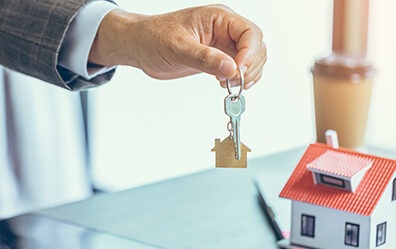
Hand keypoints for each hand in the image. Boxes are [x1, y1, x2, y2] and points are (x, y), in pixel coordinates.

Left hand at [89, 5, 265, 88]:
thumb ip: (206, 59)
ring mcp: (223, 43)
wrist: (140, 45)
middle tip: (235, 82)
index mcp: (218, 18)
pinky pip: (240, 67)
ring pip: (252, 58)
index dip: (250, 54)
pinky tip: (225, 83)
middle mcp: (225, 29)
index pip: (249, 33)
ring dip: (247, 74)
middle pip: (256, 46)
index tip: (239, 72)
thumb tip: (231, 69)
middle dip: (250, 66)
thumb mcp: (178, 48)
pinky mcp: (219, 57)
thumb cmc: (153, 38)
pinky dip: (240, 78)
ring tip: (229, 84)